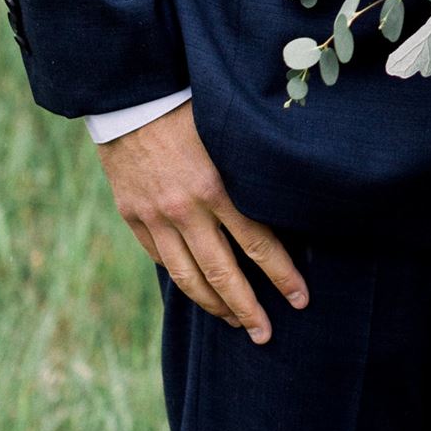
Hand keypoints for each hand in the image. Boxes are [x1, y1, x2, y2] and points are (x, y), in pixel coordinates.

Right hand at [98, 102, 307, 341]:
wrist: (130, 95)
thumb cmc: (189, 106)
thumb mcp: (227, 135)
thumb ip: (248, 173)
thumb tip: (284, 207)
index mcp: (216, 186)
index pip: (258, 244)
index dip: (282, 275)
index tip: (300, 299)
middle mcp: (185, 208)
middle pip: (223, 273)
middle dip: (247, 308)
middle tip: (265, 335)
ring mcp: (155, 216)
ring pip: (188, 276)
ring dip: (213, 305)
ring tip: (233, 322)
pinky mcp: (133, 216)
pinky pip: (162, 259)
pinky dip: (182, 278)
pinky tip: (198, 289)